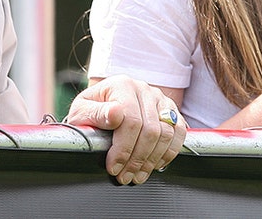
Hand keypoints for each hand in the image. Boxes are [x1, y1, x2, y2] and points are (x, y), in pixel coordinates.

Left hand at [66, 75, 185, 184]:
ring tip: (137, 175)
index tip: (113, 167)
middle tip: (125, 176)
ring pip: (166, 134)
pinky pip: (179, 133)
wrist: (103, 104)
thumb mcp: (82, 111)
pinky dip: (169, 153)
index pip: (131, 120)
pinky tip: (154, 165)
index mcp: (122, 85)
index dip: (123, 149)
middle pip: (151, 130)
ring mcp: (160, 99)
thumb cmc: (91, 110)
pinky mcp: (171, 110)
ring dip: (152, 160)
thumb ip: (95, 113)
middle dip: (137, 159)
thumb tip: (115, 114)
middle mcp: (144, 89)